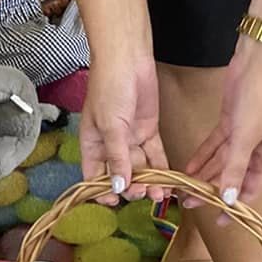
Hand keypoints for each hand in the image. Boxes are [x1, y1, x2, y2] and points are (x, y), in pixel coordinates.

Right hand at [80, 51, 164, 199]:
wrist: (127, 59)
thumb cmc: (109, 88)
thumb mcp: (110, 126)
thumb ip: (117, 158)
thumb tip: (118, 187)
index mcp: (92, 144)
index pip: (94, 175)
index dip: (102, 190)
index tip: (114, 202)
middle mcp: (111, 144)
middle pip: (120, 174)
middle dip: (131, 187)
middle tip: (142, 194)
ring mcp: (131, 138)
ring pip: (140, 167)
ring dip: (149, 182)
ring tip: (159, 194)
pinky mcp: (148, 130)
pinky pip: (154, 155)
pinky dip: (161, 168)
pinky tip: (168, 182)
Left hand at [184, 37, 261, 207]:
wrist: (258, 63)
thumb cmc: (259, 100)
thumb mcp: (246, 138)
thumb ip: (236, 169)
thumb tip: (230, 201)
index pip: (250, 191)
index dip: (235, 208)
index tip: (219, 222)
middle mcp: (254, 151)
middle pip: (231, 179)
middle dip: (211, 192)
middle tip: (189, 205)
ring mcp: (241, 138)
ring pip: (220, 163)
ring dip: (203, 176)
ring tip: (182, 190)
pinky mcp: (229, 124)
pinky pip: (213, 147)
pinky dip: (201, 157)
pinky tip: (187, 168)